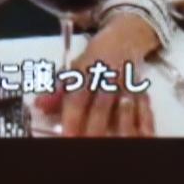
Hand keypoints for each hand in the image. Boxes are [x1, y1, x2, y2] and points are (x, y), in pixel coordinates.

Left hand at [35, 14, 156, 136]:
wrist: (123, 38)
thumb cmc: (93, 58)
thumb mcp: (72, 69)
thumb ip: (56, 91)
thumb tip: (38, 107)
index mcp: (86, 71)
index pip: (77, 98)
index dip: (72, 119)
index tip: (67, 137)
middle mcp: (107, 78)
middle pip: (101, 108)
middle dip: (94, 130)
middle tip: (86, 145)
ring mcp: (126, 85)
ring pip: (125, 111)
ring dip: (120, 131)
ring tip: (115, 145)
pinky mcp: (142, 91)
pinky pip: (145, 111)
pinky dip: (145, 124)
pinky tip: (143, 137)